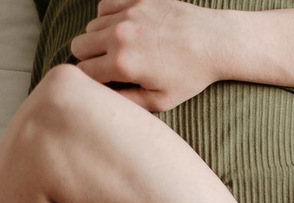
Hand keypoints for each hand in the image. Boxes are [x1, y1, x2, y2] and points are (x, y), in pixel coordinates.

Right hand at [71, 0, 221, 110]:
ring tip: (123, 48)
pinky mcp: (135, 0)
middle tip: (110, 65)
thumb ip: (128, 101)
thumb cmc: (191, 75)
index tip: (105, 82)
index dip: (92, 80)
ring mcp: (126, 15)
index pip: (83, 72)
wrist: (215, 42)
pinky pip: (104, 7)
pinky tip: (126, 29)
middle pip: (78, 46)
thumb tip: (104, 97)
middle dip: (91, 58)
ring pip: (90, 27)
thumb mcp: (162, 100)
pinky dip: (109, 18)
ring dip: (100, 38)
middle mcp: (119, 36)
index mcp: (123, 64)